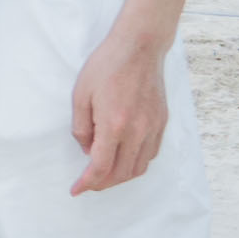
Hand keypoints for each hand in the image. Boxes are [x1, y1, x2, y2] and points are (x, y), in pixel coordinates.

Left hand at [64, 18, 173, 194]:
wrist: (139, 47)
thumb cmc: (106, 66)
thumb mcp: (81, 95)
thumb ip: (82, 128)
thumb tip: (87, 150)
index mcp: (114, 125)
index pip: (101, 167)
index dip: (87, 183)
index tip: (76, 190)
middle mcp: (137, 131)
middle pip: (122, 173)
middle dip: (103, 183)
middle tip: (88, 184)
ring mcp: (153, 128)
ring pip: (139, 167)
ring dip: (121, 176)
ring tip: (105, 175)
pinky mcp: (162, 122)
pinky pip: (150, 153)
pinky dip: (136, 163)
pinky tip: (124, 158)